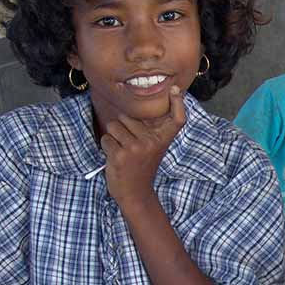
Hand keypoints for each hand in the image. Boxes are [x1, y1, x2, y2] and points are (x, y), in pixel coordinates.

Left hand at [101, 86, 185, 208]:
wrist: (136, 193)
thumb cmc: (141, 167)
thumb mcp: (152, 148)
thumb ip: (149, 130)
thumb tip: (139, 108)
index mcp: (162, 139)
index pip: (176, 120)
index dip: (178, 104)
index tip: (176, 91)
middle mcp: (152, 141)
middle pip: (126, 117)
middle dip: (122, 129)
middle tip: (131, 148)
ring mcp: (136, 148)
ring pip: (113, 126)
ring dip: (113, 138)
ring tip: (122, 152)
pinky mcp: (120, 154)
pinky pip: (105, 139)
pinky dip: (107, 148)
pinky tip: (116, 159)